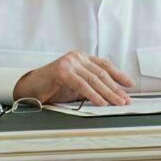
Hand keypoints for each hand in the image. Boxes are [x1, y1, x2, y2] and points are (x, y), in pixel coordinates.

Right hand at [13, 51, 133, 105]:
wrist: (30, 89)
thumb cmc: (53, 88)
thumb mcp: (76, 86)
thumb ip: (90, 86)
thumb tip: (112, 95)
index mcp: (81, 58)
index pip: (104, 65)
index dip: (119, 75)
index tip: (130, 85)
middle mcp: (77, 57)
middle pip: (101, 73)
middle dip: (116, 88)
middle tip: (126, 100)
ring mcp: (69, 62)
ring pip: (93, 79)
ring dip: (108, 93)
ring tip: (118, 103)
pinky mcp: (62, 71)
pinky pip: (82, 84)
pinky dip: (93, 95)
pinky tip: (101, 102)